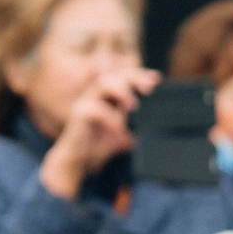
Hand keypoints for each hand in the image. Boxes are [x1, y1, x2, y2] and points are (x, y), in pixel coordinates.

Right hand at [38, 67, 157, 199]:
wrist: (76, 158)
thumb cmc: (96, 143)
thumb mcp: (121, 133)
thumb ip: (132, 127)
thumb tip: (148, 126)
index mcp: (108, 96)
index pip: (124, 77)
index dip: (140, 75)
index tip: (156, 78)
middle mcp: (97, 95)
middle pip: (116, 75)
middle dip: (134, 78)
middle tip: (148, 88)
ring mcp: (86, 102)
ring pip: (103, 84)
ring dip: (121, 91)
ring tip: (133, 106)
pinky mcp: (78, 114)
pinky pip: (93, 108)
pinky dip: (109, 116)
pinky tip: (118, 127)